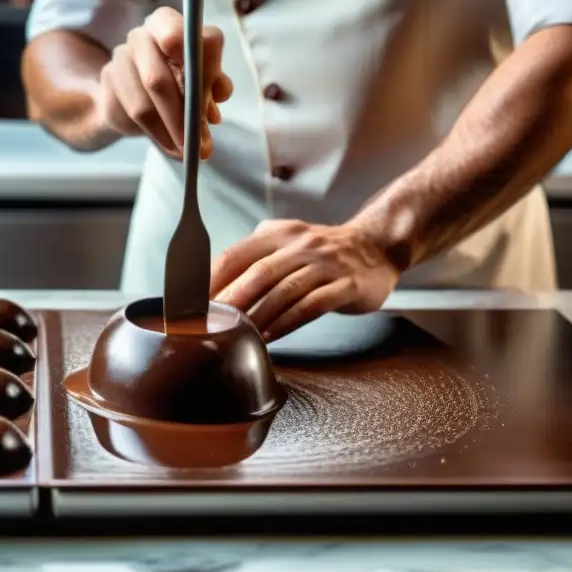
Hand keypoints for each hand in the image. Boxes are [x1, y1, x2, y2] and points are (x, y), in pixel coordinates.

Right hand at [94, 7, 233, 159]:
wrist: (131, 90)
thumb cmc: (178, 78)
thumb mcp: (203, 77)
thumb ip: (214, 82)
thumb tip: (220, 93)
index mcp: (166, 23)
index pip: (181, 35)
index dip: (198, 65)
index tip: (215, 97)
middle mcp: (139, 36)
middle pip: (157, 79)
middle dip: (182, 118)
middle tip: (200, 144)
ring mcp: (118, 60)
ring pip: (143, 107)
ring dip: (169, 133)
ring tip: (188, 151)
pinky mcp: (107, 86)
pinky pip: (130, 118)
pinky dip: (155, 136)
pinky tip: (171, 146)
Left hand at [210, 219, 400, 339]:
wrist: (377, 246)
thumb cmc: (323, 251)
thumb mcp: (287, 240)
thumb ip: (255, 252)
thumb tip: (215, 277)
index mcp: (279, 234)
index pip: (237, 254)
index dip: (213, 279)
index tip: (195, 302)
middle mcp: (301, 245)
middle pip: (259, 273)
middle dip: (231, 299)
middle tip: (210, 323)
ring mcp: (325, 264)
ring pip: (284, 291)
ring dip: (258, 315)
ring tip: (238, 335)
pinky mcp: (346, 285)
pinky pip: (312, 305)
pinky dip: (288, 322)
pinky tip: (271, 337)